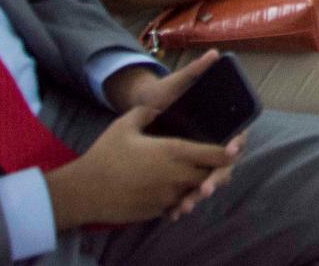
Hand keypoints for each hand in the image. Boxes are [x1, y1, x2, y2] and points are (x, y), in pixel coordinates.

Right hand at [51, 52, 244, 228]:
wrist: (84, 191)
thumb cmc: (106, 154)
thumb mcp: (126, 124)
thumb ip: (147, 112)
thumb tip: (157, 106)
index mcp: (175, 152)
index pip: (215, 154)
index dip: (228, 151)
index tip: (235, 146)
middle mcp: (177, 177)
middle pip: (210, 175)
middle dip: (215, 170)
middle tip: (214, 163)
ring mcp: (167, 197)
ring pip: (194, 192)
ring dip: (197, 186)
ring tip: (196, 178)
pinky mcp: (156, 211)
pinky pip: (176, 205)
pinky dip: (179, 199)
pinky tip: (174, 193)